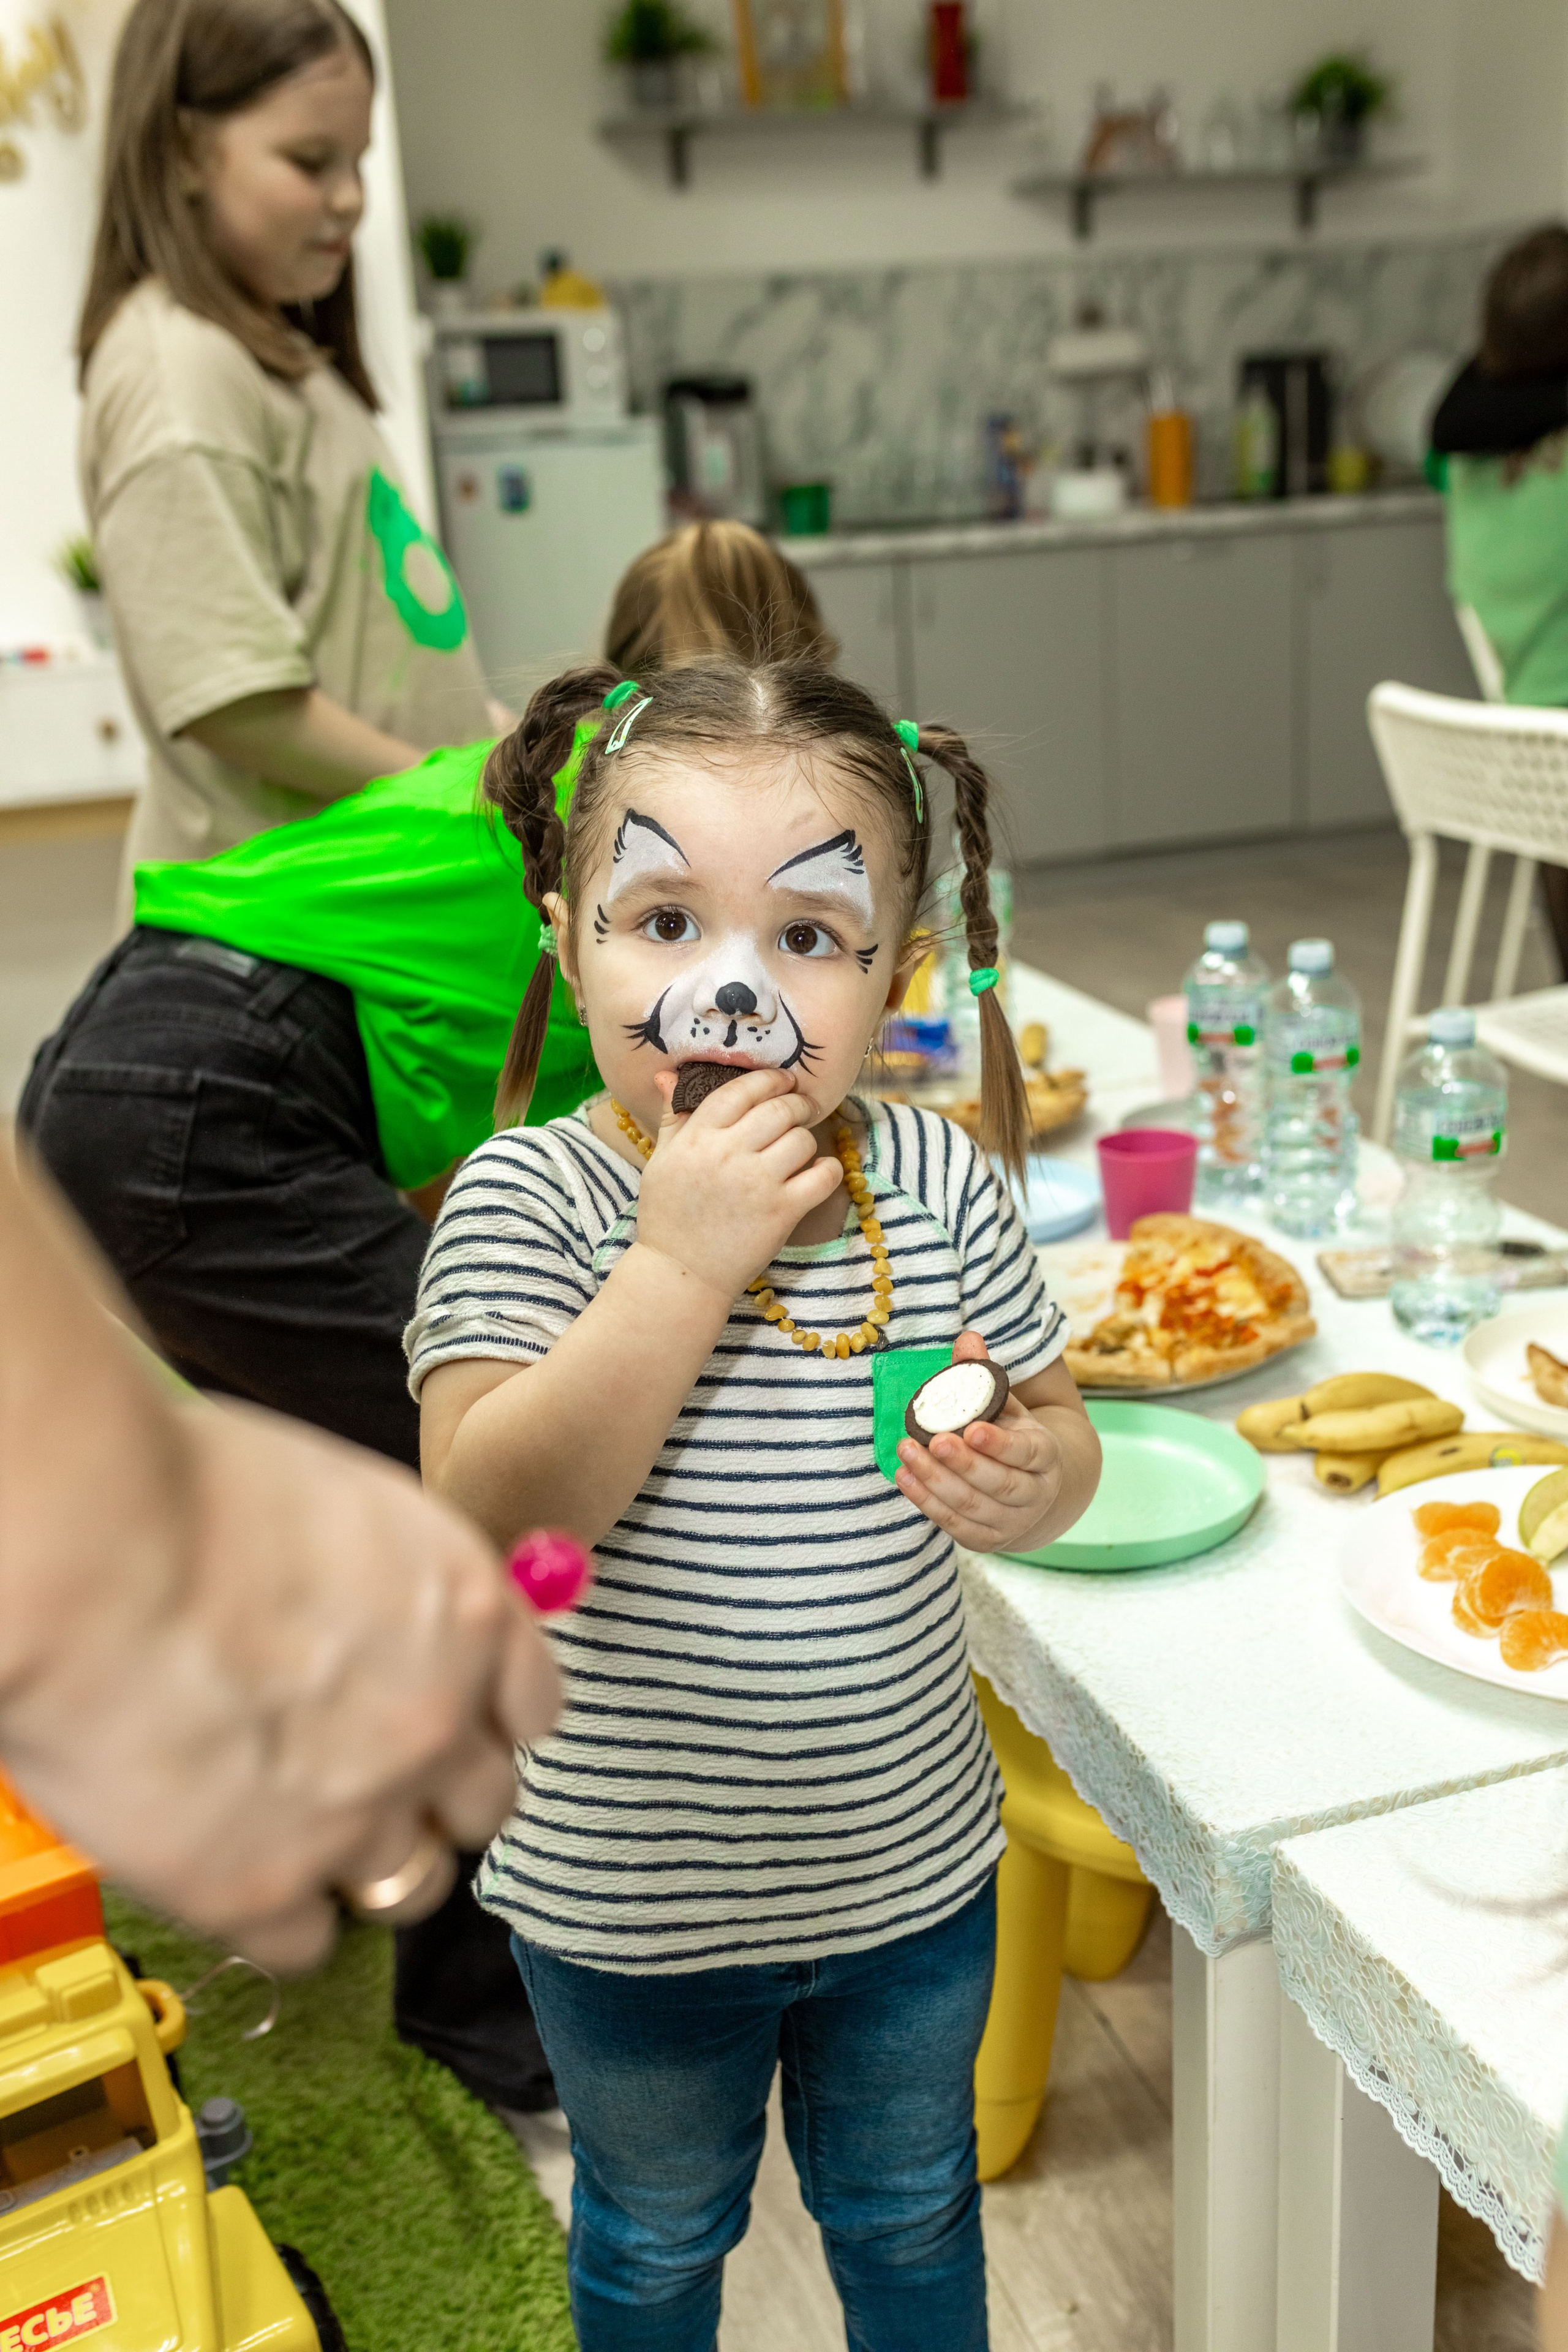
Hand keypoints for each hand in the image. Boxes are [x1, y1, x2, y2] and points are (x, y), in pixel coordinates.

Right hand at [8, 1402, 558, 1972]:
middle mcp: (437, 1724)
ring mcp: (358, 1815)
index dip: (489, 1719)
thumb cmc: (190, 1494)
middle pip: (485, 1806)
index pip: (534, 1706)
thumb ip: (394, 1585)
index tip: (456, 1721)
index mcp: (468, 1614)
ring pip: (408, 1885)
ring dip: (368, 1864)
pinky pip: (311, 1941)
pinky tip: (238, 1868)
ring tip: (303, 1831)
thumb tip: (385, 1625)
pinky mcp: (263, 1889)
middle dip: (436, 1796)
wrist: (95, 1560)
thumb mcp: (345, 1507)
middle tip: (371, 1777)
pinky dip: (281, 1914)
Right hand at [632, 1067, 841, 1304]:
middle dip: (797, 1103)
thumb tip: (669, 1076)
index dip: (770, 1079)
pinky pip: (823, 1176)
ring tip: (799, 1150)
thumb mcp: (661, 1160)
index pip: (741, 1090)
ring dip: (806, 1140)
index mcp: (697, 1137)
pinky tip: (818, 1173)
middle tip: (802, 1109)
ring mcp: (757, 1183)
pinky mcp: (782, 1212)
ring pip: (802, 1139)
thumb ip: (673, 1116)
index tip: (784, 1082)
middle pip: (779, 1109)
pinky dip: (828, 1170)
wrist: (681, 1273)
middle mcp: (728, 1154)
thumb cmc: (668, 1216)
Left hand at [895, 1331, 1064, 1553]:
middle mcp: (1035, 1493)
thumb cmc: (1009, 1437)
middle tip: (932, 1440)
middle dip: (963, 1463)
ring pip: (972, 1505)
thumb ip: (983, 1375)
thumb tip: (967, 1337)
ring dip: (935, 1480)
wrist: (1027, 1489)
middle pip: (999, 1484)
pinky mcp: (985, 1539)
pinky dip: (926, 1501)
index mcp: (1045, 1455)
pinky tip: (905, 1477)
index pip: (1027, 1453)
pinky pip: (953, 1524)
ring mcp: (1011, 1522)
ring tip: (906, 1451)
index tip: (971, 1429)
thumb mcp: (1004, 1406)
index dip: (1000, 1444)